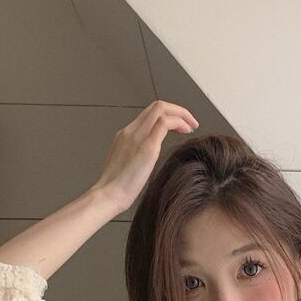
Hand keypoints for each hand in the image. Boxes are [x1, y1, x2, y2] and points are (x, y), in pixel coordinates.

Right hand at [90, 100, 198, 214]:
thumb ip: (138, 157)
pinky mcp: (147, 147)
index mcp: (126, 135)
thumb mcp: (127, 166)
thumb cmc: (116, 189)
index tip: (179, 126)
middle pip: (156, 106)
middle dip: (178, 110)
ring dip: (181, 114)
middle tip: (190, 122)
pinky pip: (165, 123)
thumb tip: (150, 160)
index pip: (149, 114)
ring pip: (161, 109)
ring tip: (191, 127)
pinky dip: (180, 123)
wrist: (108, 195)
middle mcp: (131, 131)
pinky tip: (187, 132)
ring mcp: (138, 136)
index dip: (167, 115)